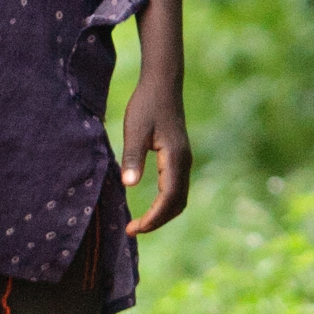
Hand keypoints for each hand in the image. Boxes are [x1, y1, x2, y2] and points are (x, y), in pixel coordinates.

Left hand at [119, 72, 192, 233]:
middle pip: (178, 204)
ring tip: (140, 222)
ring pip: (179, 197)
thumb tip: (129, 186)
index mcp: (175, 158)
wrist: (163, 83)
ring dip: (162, 213)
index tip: (133, 229)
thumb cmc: (146, 104)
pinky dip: (166, 203)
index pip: (169, 199)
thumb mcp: (134, 129)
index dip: (153, 218)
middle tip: (133, 230)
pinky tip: (150, 205)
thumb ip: (132, 157)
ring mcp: (184, 160)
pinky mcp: (179, 157)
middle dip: (157, 221)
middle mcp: (184, 162)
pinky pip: (177, 188)